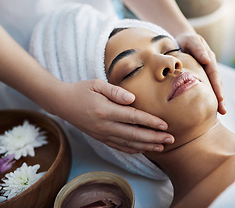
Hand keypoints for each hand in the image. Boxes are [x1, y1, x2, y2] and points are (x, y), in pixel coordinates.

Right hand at [53, 79, 174, 153]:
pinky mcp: (101, 138)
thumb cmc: (82, 90)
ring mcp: (103, 134)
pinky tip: (144, 150)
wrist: (63, 103)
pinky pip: (119, 147)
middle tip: (171, 139)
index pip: (133, 118)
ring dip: (147, 146)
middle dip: (154, 138)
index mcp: (105, 111)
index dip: (150, 122)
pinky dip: (133, 150)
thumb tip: (132, 99)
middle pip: (134, 135)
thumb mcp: (96, 84)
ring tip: (162, 147)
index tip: (165, 125)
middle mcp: (105, 126)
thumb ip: (115, 92)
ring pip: (128, 144)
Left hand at [176, 33, 225, 114]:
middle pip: (216, 83)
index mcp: (209, 59)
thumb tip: (207, 60)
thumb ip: (198, 48)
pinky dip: (208, 97)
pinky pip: (206, 88)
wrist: (181, 41)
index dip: (217, 87)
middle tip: (222, 111)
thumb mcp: (191, 40)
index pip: (214, 75)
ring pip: (213, 87)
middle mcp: (210, 67)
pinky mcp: (201, 77)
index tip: (220, 98)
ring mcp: (206, 73)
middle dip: (220, 97)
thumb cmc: (185, 41)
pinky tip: (209, 108)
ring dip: (217, 100)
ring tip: (220, 112)